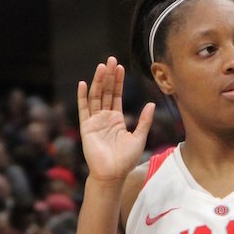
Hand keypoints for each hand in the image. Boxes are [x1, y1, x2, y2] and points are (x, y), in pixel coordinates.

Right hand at [77, 57, 154, 186]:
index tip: (120, 67)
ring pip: (96, 97)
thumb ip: (144, 120)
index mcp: (117, 119)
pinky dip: (82, 97)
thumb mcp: (139, 137)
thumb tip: (151, 103)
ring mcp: (94, 121)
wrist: (113, 174)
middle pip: (106, 92)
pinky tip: (83, 84)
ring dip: (98, 82)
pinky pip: (84, 109)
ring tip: (101, 67)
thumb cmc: (126, 159)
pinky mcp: (86, 127)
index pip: (117, 95)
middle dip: (109, 76)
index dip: (118, 81)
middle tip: (111, 59)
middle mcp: (104, 117)